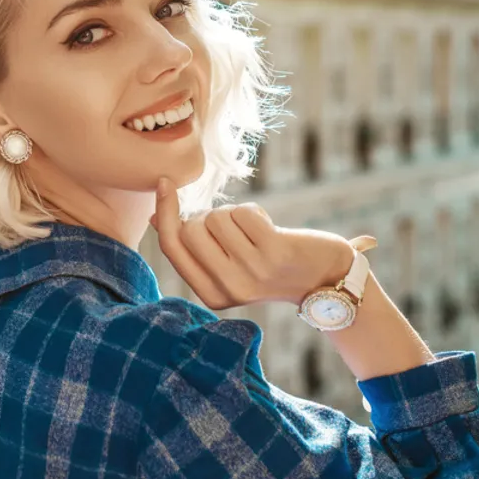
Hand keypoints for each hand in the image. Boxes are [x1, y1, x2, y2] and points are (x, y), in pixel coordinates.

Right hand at [149, 177, 373, 309]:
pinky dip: (254, 212)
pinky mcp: (273, 252)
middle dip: (207, 216)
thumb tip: (156, 217)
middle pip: (190, 228)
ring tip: (255, 234)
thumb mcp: (226, 265)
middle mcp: (228, 287)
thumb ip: (192, 247)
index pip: (172, 247)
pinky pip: (243, 212)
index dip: (164, 212)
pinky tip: (270, 231)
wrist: (323, 280)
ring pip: (217, 217)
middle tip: (233, 230)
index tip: (164, 183)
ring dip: (234, 215)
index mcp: (211, 295)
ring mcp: (251, 271)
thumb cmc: (267, 265)